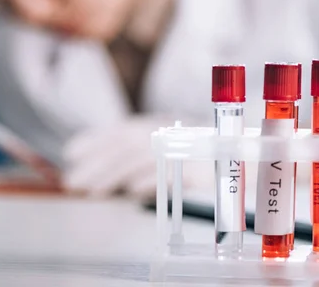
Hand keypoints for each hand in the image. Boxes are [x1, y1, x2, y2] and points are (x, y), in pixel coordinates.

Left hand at [62, 116, 213, 197]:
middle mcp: (171, 133)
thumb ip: (131, 152)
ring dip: (117, 173)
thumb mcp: (164, 149)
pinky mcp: (204, 168)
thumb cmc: (199, 157)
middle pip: (129, 145)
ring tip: (94, 190)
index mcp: (160, 127)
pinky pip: (177, 173)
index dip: (96, 139)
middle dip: (98, 163)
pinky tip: (135, 191)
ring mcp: (187, 148)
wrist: (247, 157)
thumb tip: (83, 159)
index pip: (123, 130)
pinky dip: (156, 180)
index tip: (71, 152)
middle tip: (74, 182)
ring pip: (146, 157)